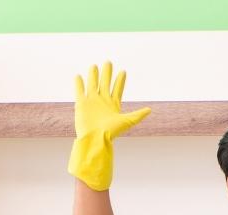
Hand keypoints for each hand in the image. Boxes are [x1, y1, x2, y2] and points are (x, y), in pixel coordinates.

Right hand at [68, 61, 151, 190]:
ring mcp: (92, 102)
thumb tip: (149, 110)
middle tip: (108, 62)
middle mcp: (102, 101)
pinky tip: (78, 76)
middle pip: (105, 83)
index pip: (117, 89)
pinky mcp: (81, 104)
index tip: (123, 72)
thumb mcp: (127, 122)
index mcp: (113, 104)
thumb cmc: (111, 132)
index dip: (120, 81)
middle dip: (107, 73)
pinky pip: (80, 91)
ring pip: (93, 84)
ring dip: (93, 75)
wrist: (95, 138)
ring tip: (94, 66)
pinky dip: (79, 84)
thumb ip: (137, 115)